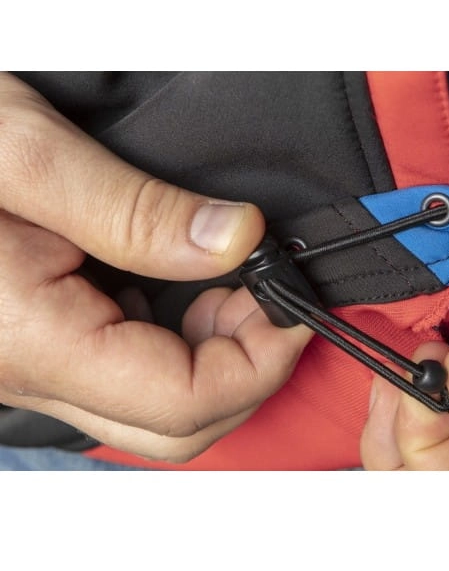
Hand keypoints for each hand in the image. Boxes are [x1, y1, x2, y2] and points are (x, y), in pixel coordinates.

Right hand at [0, 73, 312, 462]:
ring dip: (219, 358)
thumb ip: (137, 210)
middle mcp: (34, 372)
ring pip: (160, 408)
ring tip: (232, 286)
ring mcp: (40, 366)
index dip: (259, 361)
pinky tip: (187, 290)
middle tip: (265, 294)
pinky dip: (184, 344)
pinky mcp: (47, 345)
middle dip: (246, 368)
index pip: (182, 401)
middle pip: (178, 424)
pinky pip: (135, 376)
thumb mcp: (27, 153)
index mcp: (32, 339)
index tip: (291, 305)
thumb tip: (238, 240)